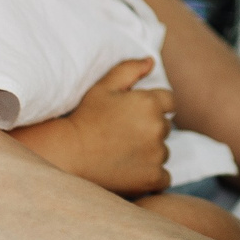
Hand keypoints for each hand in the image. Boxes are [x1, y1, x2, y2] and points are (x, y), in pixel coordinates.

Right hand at [19, 57, 173, 195]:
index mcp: (150, 103)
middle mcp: (158, 128)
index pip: (170, 102)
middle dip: (149, 129)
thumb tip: (151, 61)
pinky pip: (163, 177)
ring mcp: (157, 154)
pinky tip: (130, 171)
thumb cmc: (85, 118)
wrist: (69, 154)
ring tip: (122, 153)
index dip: (153, 107)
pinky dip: (151, 176)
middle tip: (122, 135)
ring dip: (150, 153)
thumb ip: (129, 70)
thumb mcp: (103, 88)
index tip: (135, 116)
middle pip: (165, 128)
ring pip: (162, 152)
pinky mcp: (153, 178)